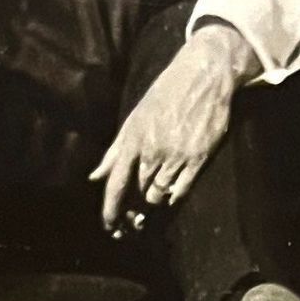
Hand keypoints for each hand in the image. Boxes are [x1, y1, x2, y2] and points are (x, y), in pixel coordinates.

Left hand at [91, 24, 249, 231]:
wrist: (204, 74)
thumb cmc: (166, 93)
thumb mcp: (135, 117)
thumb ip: (115, 150)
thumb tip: (95, 176)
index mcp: (133, 139)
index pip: (116, 184)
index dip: (110, 210)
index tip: (109, 226)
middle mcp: (153, 151)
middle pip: (138, 192)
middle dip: (134, 207)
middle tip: (133, 217)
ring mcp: (176, 156)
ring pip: (158, 194)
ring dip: (154, 201)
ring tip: (153, 199)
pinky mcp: (198, 158)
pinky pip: (181, 189)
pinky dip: (174, 195)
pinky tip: (170, 194)